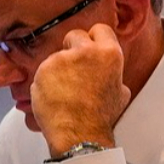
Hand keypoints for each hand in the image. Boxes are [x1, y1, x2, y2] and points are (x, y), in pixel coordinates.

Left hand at [31, 23, 129, 156]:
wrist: (79, 133)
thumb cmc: (100, 117)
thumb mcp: (120, 91)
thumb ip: (112, 72)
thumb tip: (107, 71)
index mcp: (109, 53)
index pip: (100, 29)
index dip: (94, 39)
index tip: (90, 47)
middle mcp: (84, 51)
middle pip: (75, 36)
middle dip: (73, 48)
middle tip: (74, 68)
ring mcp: (60, 59)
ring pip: (57, 56)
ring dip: (58, 68)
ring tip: (65, 91)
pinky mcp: (42, 70)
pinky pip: (43, 71)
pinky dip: (45, 81)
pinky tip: (53, 96)